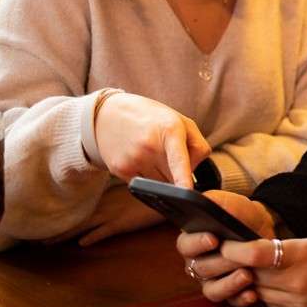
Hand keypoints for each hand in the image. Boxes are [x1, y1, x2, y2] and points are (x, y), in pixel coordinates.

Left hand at [46, 184, 164, 245]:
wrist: (165, 190)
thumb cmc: (149, 192)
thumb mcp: (128, 193)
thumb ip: (115, 198)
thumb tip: (103, 205)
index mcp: (105, 199)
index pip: (79, 210)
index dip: (62, 219)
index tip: (46, 226)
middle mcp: (104, 206)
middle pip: (76, 219)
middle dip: (57, 231)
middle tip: (38, 240)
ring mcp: (112, 214)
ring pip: (84, 225)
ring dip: (66, 235)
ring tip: (48, 244)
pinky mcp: (122, 222)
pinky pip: (105, 231)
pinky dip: (93, 237)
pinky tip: (81, 244)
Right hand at [94, 92, 210, 186]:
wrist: (108, 114)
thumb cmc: (152, 118)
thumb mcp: (181, 121)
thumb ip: (198, 146)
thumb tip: (193, 175)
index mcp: (170, 130)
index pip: (178, 160)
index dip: (183, 178)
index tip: (187, 192)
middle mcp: (150, 146)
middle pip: (174, 178)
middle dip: (176, 173)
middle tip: (166, 152)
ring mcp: (133, 159)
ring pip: (159, 185)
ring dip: (161, 176)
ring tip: (151, 153)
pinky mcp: (120, 169)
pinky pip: (143, 185)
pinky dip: (145, 177)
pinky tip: (139, 158)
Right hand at [174, 193, 284, 306]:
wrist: (262, 227)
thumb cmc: (240, 214)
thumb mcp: (229, 202)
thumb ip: (213, 201)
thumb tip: (198, 198)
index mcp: (192, 240)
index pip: (185, 245)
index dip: (197, 243)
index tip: (214, 238)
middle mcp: (197, 263)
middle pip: (200, 269)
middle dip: (221, 262)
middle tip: (239, 256)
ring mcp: (211, 280)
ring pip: (212, 289)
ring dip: (230, 283)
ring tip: (247, 274)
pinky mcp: (229, 292)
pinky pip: (230, 301)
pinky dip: (241, 298)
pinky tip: (253, 292)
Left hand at [180, 232, 306, 306]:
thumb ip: (277, 248)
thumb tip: (244, 251)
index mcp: (300, 255)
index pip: (255, 253)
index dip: (234, 249)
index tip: (225, 242)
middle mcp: (297, 282)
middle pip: (251, 275)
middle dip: (234, 265)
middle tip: (223, 254)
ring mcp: (298, 302)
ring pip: (256, 292)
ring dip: (246, 282)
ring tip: (243, 269)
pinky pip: (270, 305)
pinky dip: (263, 294)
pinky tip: (264, 284)